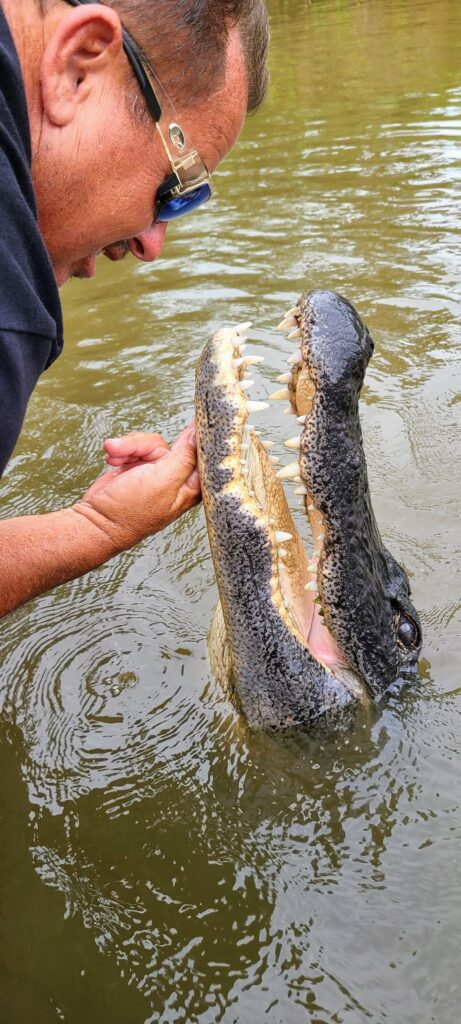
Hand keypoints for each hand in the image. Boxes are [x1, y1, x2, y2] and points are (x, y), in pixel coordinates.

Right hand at [73, 423, 200, 549]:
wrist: (97, 519)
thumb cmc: (130, 511)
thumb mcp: (162, 482)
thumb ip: (184, 457)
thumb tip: (197, 435)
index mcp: (190, 485)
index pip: (202, 453)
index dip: (194, 435)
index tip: (189, 421)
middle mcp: (176, 477)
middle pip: (169, 443)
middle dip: (142, 445)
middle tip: (123, 453)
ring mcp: (157, 471)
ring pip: (149, 443)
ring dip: (127, 447)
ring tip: (114, 459)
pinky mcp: (140, 466)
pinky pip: (135, 447)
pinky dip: (122, 451)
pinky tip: (114, 462)